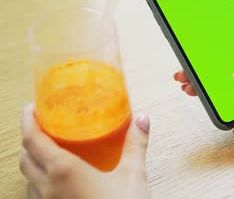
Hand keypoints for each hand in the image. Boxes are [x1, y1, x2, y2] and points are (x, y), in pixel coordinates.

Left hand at [19, 104, 149, 198]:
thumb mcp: (133, 174)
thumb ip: (135, 144)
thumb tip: (142, 119)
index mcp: (63, 171)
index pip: (33, 140)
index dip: (28, 121)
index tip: (31, 108)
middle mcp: (48, 188)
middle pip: (25, 157)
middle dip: (29, 139)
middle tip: (42, 125)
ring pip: (28, 178)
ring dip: (33, 161)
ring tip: (50, 150)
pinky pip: (37, 195)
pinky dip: (40, 181)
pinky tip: (59, 180)